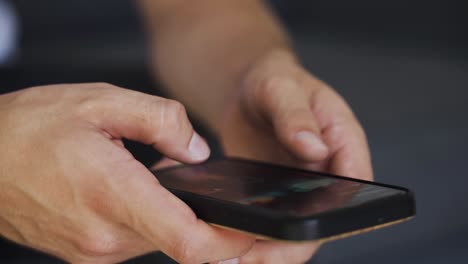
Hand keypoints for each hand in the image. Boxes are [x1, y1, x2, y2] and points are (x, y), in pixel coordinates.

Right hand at [0, 83, 254, 263]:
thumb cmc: (27, 130)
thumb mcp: (99, 102)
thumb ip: (160, 121)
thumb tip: (195, 150)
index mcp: (113, 197)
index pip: (190, 241)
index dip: (232, 242)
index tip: (256, 231)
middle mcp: (106, 237)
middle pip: (183, 241)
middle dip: (211, 222)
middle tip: (218, 193)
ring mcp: (96, 251)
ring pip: (161, 240)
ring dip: (180, 219)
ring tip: (176, 185)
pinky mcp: (89, 253)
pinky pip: (138, 239)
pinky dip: (155, 220)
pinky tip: (147, 193)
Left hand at [219, 50, 372, 262]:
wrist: (249, 89)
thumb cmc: (274, 81)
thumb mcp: (282, 88)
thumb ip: (296, 116)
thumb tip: (314, 148)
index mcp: (343, 143)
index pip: (353, 190)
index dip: (332, 219)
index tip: (296, 237)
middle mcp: (328, 172)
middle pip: (323, 221)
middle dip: (290, 246)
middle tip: (250, 256)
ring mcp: (304, 188)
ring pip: (295, 229)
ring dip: (268, 249)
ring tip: (231, 257)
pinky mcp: (279, 195)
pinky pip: (272, 223)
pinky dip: (253, 236)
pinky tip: (227, 240)